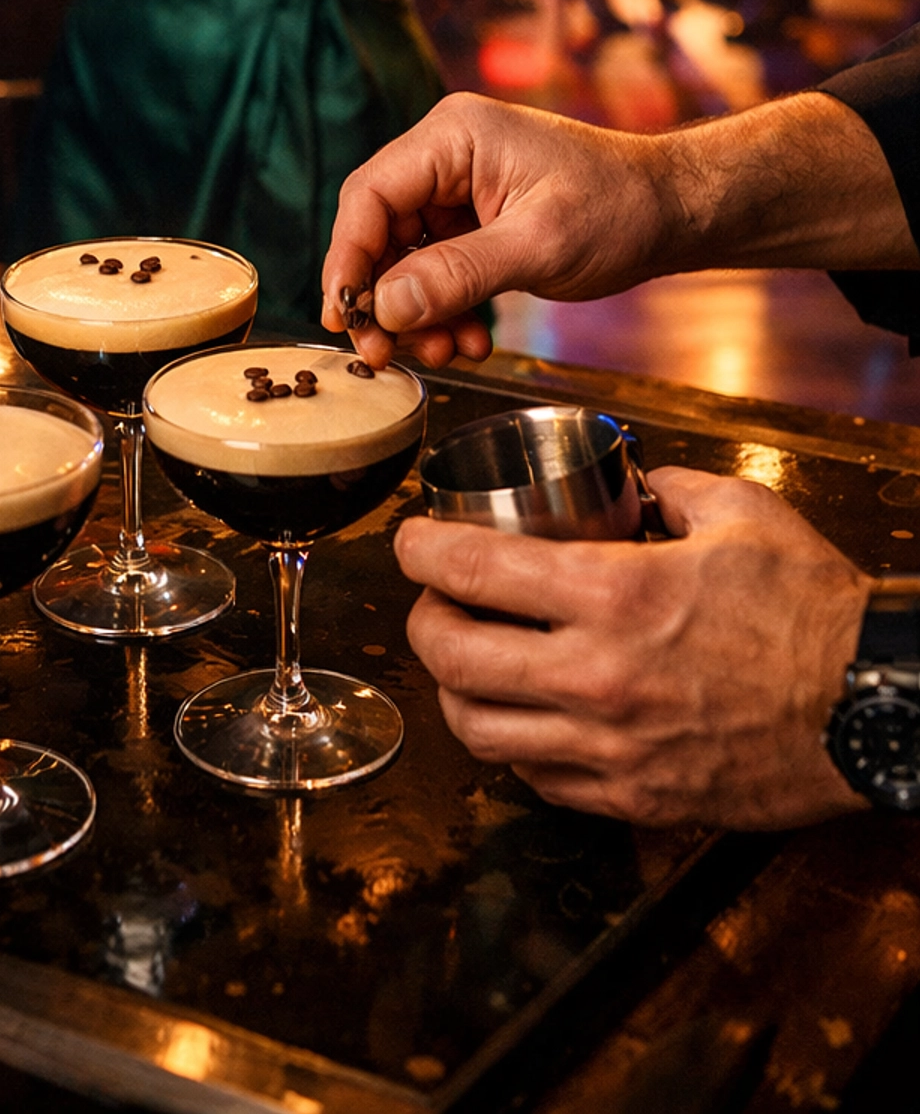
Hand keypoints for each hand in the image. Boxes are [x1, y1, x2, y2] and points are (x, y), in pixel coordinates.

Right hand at [321, 94, 670, 367]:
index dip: (348, 259)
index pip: (370, 195)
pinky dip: (445, 306)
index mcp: (453, 136)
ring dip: (416, 310)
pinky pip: (436, 265)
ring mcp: (460, 186)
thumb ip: (456, 275)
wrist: (675, 211)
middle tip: (384, 352)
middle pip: (379, 228)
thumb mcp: (537, 246)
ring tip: (446, 351)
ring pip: (404, 255)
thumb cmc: (619, 209)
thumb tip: (383, 307)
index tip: (346, 317)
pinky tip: (469, 338)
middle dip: (383, 295)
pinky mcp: (476, 218)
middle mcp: (447, 153)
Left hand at [396, 467, 868, 827]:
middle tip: (430, 603)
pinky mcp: (633, 798)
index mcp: (615, 594)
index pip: (472, 570)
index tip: (411, 540)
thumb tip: (632, 485)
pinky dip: (514, 747)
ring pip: (480, 731)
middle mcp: (597, 676)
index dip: (419, 550)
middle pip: (451, 656)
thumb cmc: (813, 611)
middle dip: (421, 622)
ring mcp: (611, 747)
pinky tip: (525, 717)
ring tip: (464, 663)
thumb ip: (669, 489)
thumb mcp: (740, 513)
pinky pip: (537, 780)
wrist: (871, 708)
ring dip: (455, 692)